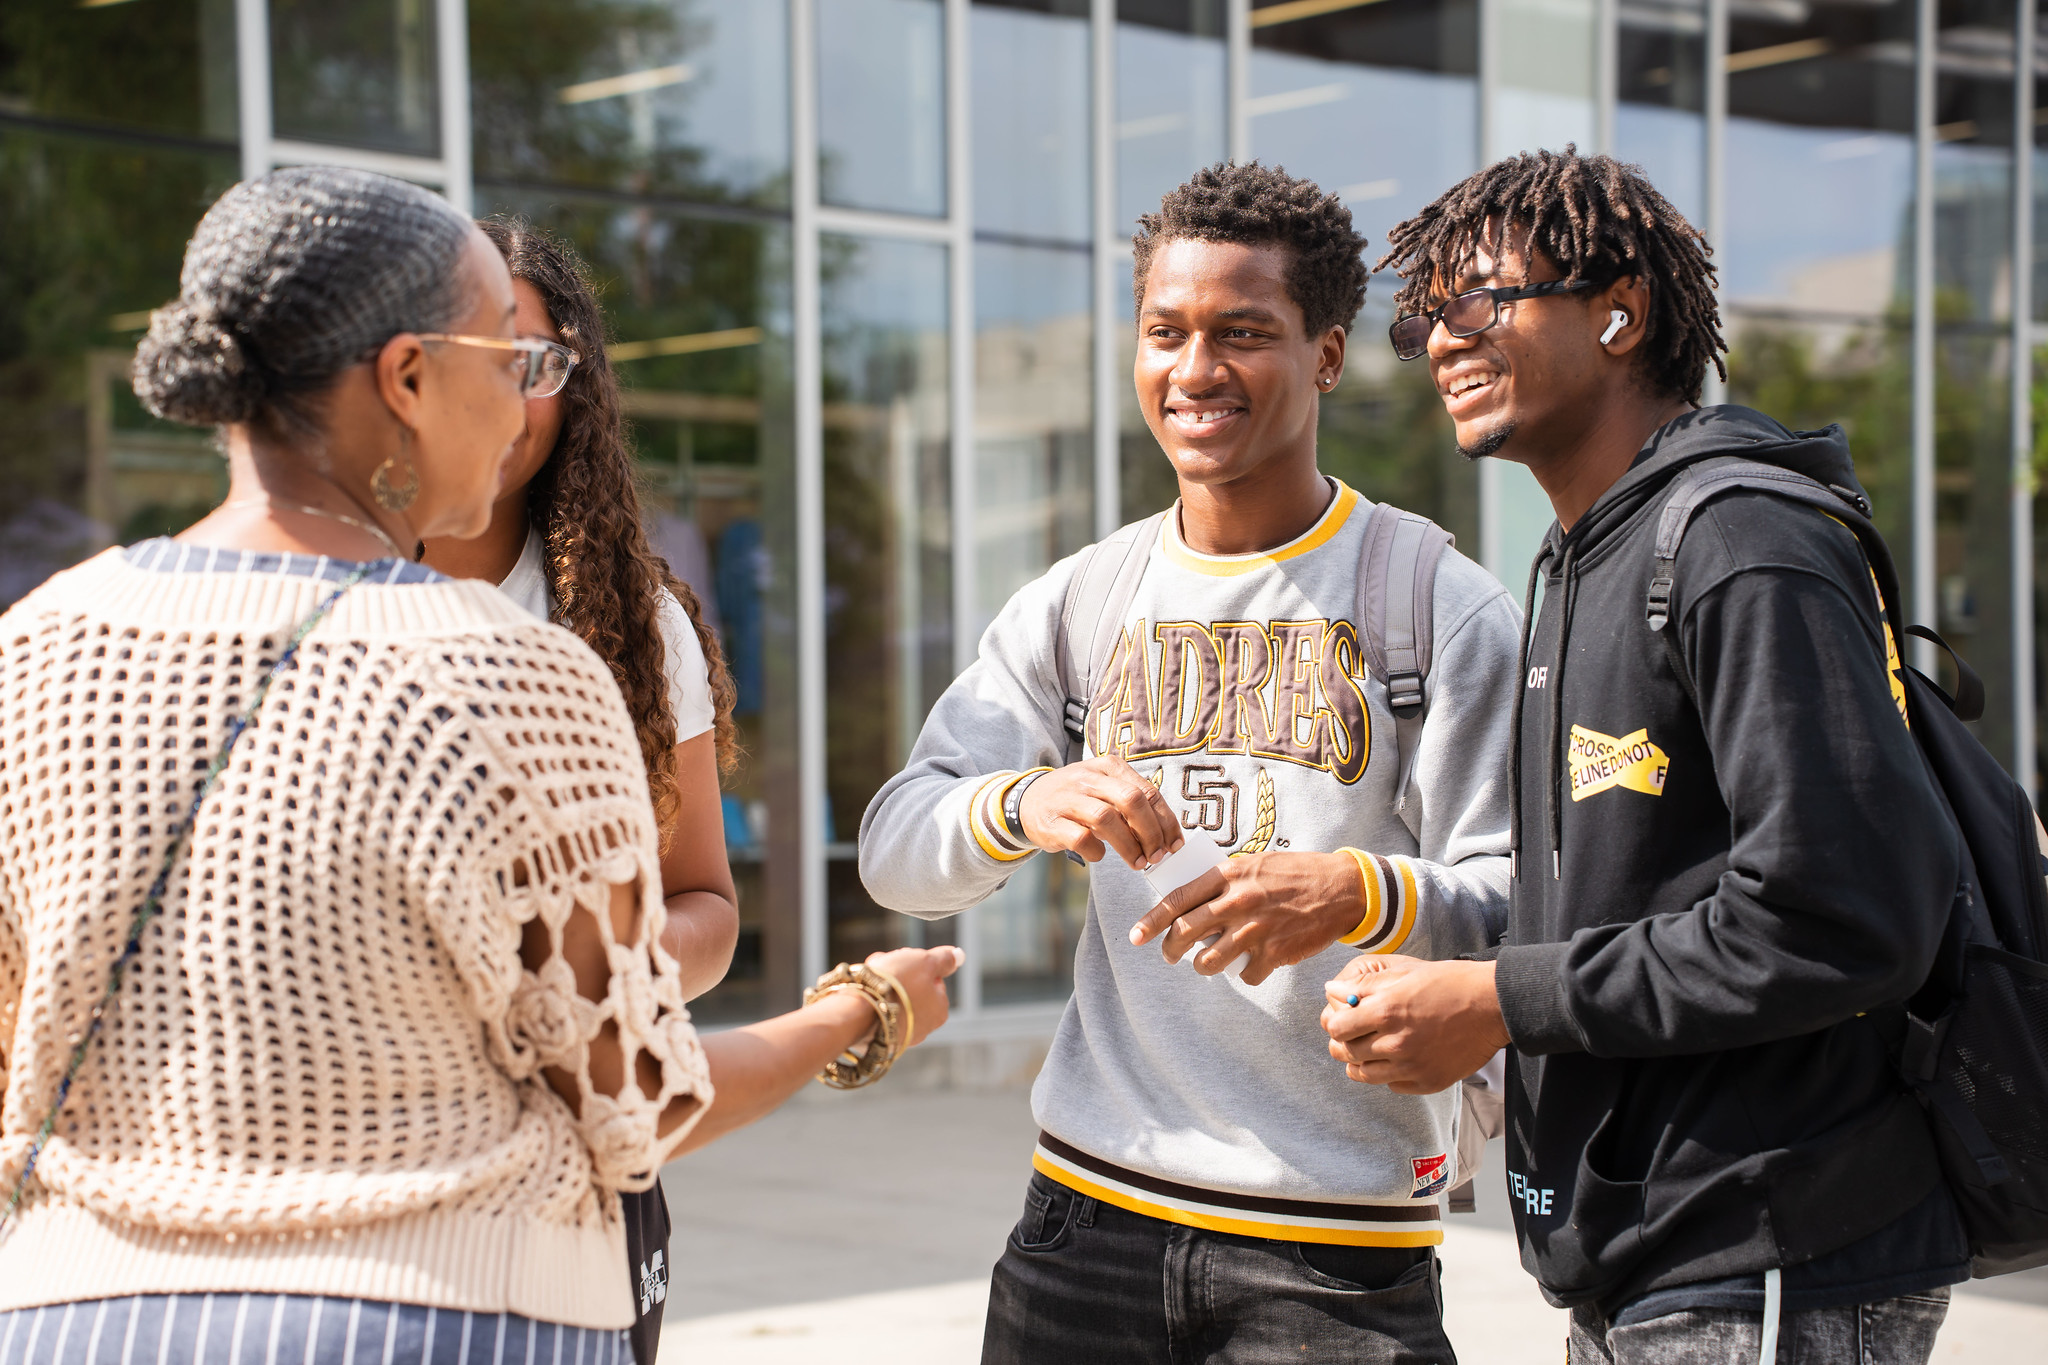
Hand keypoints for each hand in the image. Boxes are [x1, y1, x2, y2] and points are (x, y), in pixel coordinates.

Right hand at [867, 945, 964, 1046]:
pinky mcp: (878, 1041)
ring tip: (869, 978)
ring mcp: (900, 1037)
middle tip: (883, 966)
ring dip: (883, 987)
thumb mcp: (925, 962)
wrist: (859, 1012)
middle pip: (912, 991)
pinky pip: (878, 1015)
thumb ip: (944, 959)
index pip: (933, 981)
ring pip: (894, 1002)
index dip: (917, 966)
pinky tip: (862, 994)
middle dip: (898, 976)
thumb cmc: (897, 984)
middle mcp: (924, 1028)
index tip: (904, 961)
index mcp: (940, 1010)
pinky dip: (871, 1003)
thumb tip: (958, 955)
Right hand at [1019, 756, 1182, 870]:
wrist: (1027, 802)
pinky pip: (1080, 838)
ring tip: (1137, 863)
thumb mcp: (1105, 789)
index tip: (1174, 845)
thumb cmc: (1077, 800)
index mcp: (1108, 767)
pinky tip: (1099, 855)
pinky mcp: (1050, 822)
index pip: (1147, 791)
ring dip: (1128, 846)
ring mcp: (1066, 798)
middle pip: (1131, 800)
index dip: (1166, 821)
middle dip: (1151, 833)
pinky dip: (1095, 851)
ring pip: (1106, 819)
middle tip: (1157, 856)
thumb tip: (1167, 836)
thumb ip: (1133, 805)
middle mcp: (1087, 778)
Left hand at [1127, 851, 1363, 986]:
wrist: (1342, 888)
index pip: (1177, 900)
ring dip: (1203, 967)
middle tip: (1169, 954)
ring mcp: (1255, 930)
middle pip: (1185, 934)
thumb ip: (1224, 882)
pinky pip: (1245, 975)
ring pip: (1209, 962)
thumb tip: (1193, 904)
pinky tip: (1252, 964)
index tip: (1137, 935)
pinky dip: (1245, 973)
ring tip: (1207, 963)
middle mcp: (1237, 902)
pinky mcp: (1274, 953)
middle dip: (1170, 949)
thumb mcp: (1254, 865)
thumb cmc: (1295, 874)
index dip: (1152, 921)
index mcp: (1228, 876)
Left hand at [1320, 956, 1509, 1093]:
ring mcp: (1412, 1067)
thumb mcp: (1405, 972)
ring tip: (1369, 1051)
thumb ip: (1364, 984)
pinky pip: (1393, 1085)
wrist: (1494, 1005)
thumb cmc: (1449, 982)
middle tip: (1349, 1037)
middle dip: (1342, 1044)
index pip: (1336, 1028)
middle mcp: (1396, 1043)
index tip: (1341, 1020)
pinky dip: (1390, 1075)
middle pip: (1346, 1054)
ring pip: (1365, 1075)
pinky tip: (1398, 1059)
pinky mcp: (1428, 1082)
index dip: (1334, 1023)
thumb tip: (1331, 989)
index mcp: (1387, 1010)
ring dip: (1360, 1063)